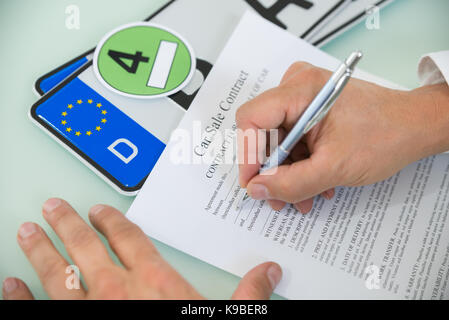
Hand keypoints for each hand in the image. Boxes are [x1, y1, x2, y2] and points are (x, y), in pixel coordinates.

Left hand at [2, 198, 281, 299]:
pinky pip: (41, 311)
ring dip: (41, 249)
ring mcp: (90, 312)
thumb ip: (249, 293)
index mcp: (154, 282)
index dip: (113, 220)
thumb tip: (270, 272)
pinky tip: (10, 284)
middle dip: (68, 223)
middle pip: (88, 246)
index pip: (130, 238)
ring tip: (28, 230)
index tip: (100, 210)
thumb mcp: (226, 318)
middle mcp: (117, 291)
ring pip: (59, 272)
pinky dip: (21, 297)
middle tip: (53, 206)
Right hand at [237, 62, 448, 212]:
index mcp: (301, 89)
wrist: (415, 127)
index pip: (251, 119)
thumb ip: (291, 183)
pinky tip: (313, 184)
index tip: (254, 184)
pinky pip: (292, 139)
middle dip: (271, 170)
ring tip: (302, 199)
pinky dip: (299, 164)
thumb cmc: (386, 135)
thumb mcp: (334, 167)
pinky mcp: (311, 109)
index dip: (248, 155)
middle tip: (278, 199)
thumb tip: (256, 189)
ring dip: (287, 173)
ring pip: (277, 140)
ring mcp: (304, 97)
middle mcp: (297, 86)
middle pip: (263, 132)